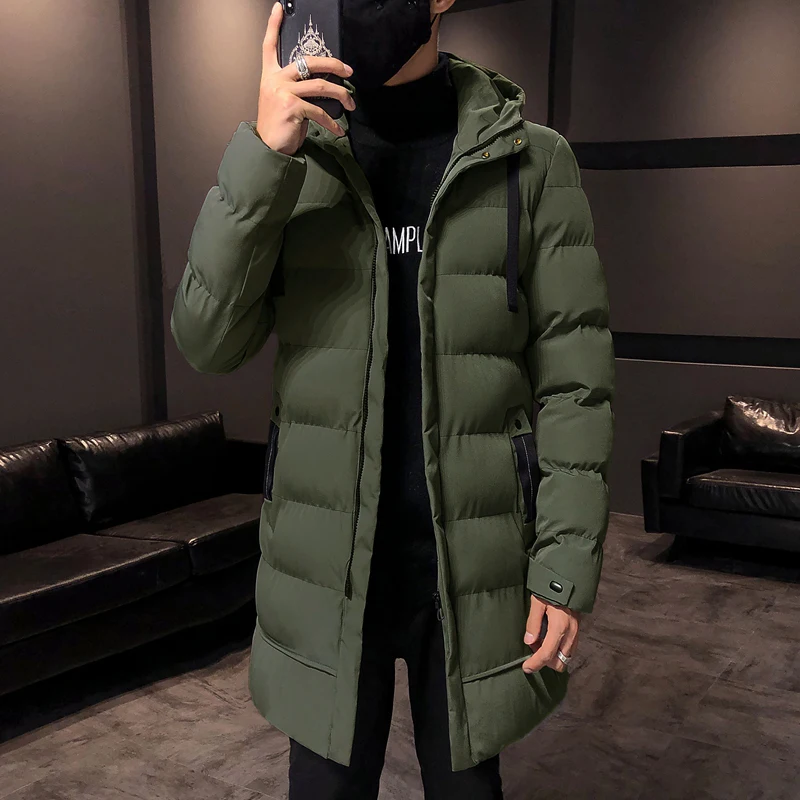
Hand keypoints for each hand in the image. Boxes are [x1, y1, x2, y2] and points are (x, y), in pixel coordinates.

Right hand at [257, 1, 355, 154]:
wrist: (268, 148)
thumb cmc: (279, 127)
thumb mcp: (285, 102)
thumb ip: (297, 89)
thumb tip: (325, 86)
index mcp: (270, 75)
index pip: (269, 45)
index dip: (274, 25)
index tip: (280, 7)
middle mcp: (275, 79)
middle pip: (309, 62)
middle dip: (334, 64)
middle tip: (349, 71)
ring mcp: (283, 91)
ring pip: (321, 86)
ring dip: (341, 95)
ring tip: (351, 104)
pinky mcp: (292, 106)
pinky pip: (319, 111)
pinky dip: (332, 122)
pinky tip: (338, 130)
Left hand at [521, 594, 579, 673]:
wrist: (570, 579)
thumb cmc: (552, 588)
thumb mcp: (537, 602)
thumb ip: (533, 623)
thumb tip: (529, 641)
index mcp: (559, 627)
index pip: (547, 654)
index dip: (535, 664)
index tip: (526, 668)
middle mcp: (570, 634)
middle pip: (559, 663)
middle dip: (545, 662)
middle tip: (533, 649)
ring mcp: (576, 633)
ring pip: (566, 657)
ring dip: (552, 656)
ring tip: (540, 641)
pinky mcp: (577, 631)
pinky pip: (569, 649)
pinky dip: (558, 650)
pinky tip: (549, 638)